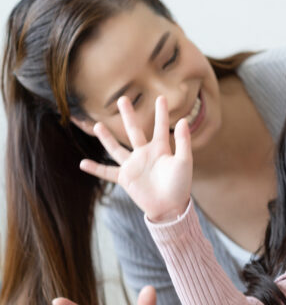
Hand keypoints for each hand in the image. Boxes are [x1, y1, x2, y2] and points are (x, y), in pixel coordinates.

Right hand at [79, 95, 191, 222]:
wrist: (170, 207)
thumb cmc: (180, 185)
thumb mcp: (184, 161)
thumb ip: (183, 141)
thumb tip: (183, 120)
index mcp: (161, 149)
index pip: (160, 127)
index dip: (160, 113)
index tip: (160, 97)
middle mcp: (145, 154)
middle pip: (134, 131)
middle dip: (128, 116)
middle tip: (122, 99)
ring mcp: (133, 165)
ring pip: (116, 148)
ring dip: (106, 138)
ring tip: (97, 125)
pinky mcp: (125, 178)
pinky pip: (107, 172)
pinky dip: (95, 168)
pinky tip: (82, 163)